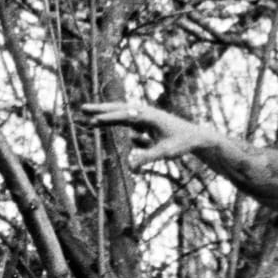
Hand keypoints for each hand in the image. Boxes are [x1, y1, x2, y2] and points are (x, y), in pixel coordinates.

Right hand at [85, 99, 211, 162]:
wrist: (195, 136)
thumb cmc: (181, 144)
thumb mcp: (164, 153)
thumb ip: (146, 158)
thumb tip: (129, 168)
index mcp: (149, 117)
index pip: (125, 116)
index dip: (108, 119)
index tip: (93, 121)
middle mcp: (145, 112)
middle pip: (119, 108)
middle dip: (100, 109)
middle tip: (82, 109)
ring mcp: (145, 116)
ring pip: (120, 112)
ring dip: (104, 114)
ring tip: (87, 117)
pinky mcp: (144, 122)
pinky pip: (127, 121)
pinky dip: (114, 121)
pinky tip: (114, 130)